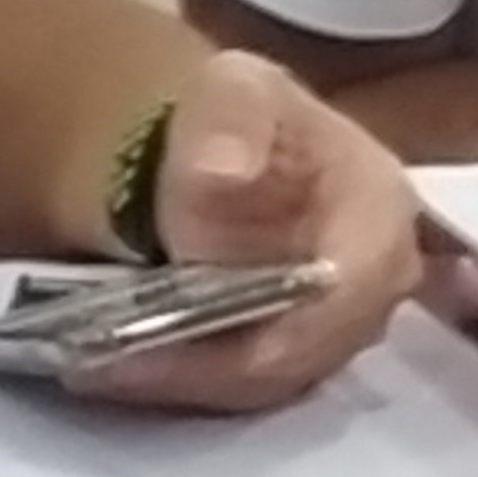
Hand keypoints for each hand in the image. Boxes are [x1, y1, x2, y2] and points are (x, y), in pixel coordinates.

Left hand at [74, 48, 422, 413]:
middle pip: (298, 353)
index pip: (343, 295)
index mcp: (382, 219)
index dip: (271, 324)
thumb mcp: (236, 90)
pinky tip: (109, 369)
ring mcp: (331, 330)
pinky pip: (234, 386)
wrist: (223, 147)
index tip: (182, 328)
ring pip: (262, 382)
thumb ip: (232, 123)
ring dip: (180, 381)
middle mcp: (371, 290)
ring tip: (95, 367)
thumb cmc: (239, 117)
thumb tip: (220, 178)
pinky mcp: (284, 354)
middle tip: (109, 360)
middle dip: (205, 365)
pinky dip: (175, 381)